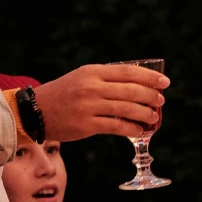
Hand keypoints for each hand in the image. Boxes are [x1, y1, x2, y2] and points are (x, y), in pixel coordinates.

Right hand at [31, 63, 166, 142]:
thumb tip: (138, 84)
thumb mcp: (83, 77)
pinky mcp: (87, 125)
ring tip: (153, 117)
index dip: (150, 77)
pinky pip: (117, 127)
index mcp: (93, 72)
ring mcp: (89, 107)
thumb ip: (107, 78)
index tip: (164, 82)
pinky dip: (132, 129)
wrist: (36, 111)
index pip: (129, 72)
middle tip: (161, 101)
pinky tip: (139, 130)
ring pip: (127, 110)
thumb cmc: (64, 93)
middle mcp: (92, 87)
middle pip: (132, 91)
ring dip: (145, 114)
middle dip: (151, 96)